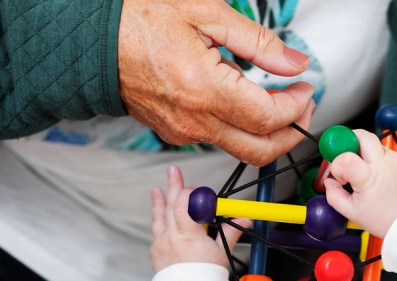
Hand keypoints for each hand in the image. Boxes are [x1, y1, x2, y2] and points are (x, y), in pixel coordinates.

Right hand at [118, 0, 315, 165]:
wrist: (90, 39)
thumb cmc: (140, 18)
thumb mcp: (205, 12)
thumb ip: (258, 42)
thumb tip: (295, 63)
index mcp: (203, 89)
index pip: (268, 118)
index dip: (297, 108)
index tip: (306, 89)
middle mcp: (193, 120)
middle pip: (260, 151)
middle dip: (292, 134)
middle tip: (303, 106)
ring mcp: (182, 132)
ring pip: (241, 150)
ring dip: (268, 133)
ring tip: (277, 100)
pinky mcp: (174, 134)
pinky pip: (219, 141)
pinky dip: (242, 128)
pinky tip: (244, 101)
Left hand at [151, 165, 248, 271]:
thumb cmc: (206, 278)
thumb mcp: (221, 253)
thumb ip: (230, 232)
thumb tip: (244, 218)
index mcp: (189, 236)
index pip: (187, 205)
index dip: (194, 194)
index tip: (201, 193)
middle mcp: (172, 237)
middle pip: (172, 205)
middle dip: (175, 187)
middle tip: (174, 171)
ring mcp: (161, 244)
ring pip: (160, 216)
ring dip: (160, 201)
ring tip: (158, 189)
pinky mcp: (156, 252)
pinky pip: (157, 229)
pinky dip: (158, 217)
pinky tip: (159, 211)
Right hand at [325, 130, 396, 237]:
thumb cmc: (385, 219)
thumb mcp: (351, 212)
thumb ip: (334, 195)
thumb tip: (328, 182)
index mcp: (369, 177)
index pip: (346, 157)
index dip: (336, 162)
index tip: (337, 172)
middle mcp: (383, 164)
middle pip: (362, 135)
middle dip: (349, 140)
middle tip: (345, 155)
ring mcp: (395, 160)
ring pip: (374, 143)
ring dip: (364, 152)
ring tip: (364, 172)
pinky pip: (385, 152)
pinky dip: (377, 159)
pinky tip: (377, 175)